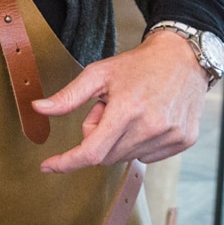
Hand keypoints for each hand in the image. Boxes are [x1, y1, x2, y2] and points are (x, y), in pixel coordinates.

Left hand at [32, 31, 207, 171]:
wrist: (183, 58)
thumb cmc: (138, 65)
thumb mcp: (98, 74)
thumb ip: (68, 96)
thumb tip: (38, 109)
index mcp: (128, 110)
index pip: (91, 151)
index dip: (67, 162)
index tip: (48, 166)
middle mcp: (152, 127)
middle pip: (106, 155)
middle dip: (96, 137)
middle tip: (105, 109)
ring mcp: (171, 136)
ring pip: (126, 157)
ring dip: (118, 141)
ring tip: (129, 112)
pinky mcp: (184, 140)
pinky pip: (148, 156)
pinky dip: (138, 144)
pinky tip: (145, 120)